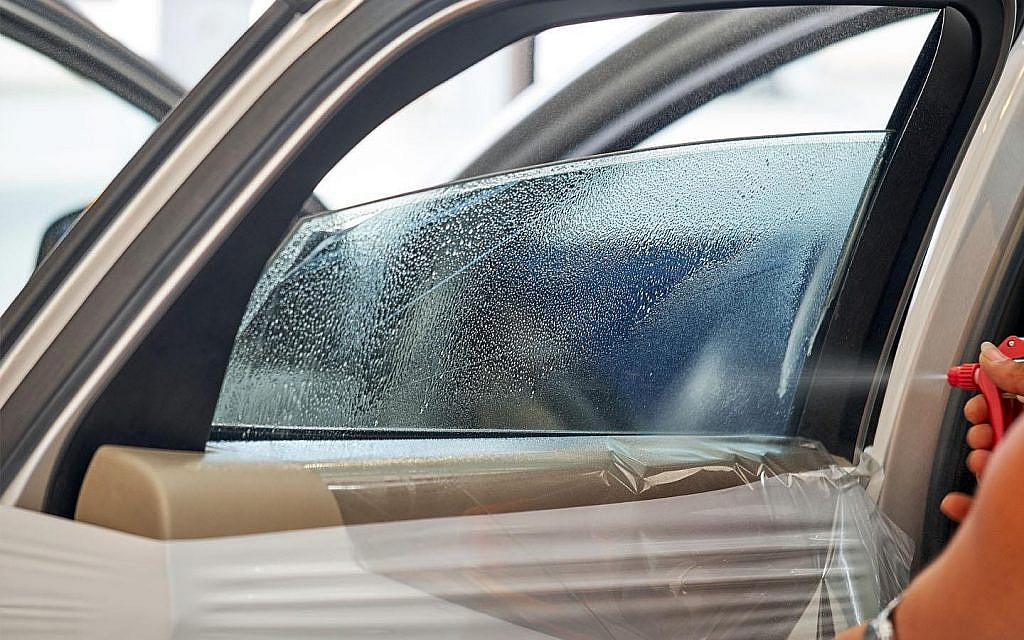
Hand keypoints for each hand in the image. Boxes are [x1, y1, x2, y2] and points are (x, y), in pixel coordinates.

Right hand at [940, 341, 1023, 521]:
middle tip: (981, 421)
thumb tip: (995, 357)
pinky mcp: (1014, 526)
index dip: (1014, 377)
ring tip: (978, 466)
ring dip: (980, 458)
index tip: (991, 375)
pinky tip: (964, 499)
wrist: (1008, 583)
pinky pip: (995, 500)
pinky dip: (973, 496)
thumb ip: (1023, 375)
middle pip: (1021, 426)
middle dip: (993, 419)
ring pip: (1008, 463)